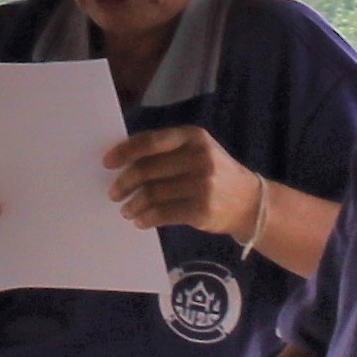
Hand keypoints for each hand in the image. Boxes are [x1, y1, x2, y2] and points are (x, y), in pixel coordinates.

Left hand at [104, 125, 259, 238]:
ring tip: (126, 209)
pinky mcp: (201, 210)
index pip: (150, 141)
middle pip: (147, 169)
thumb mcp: (198, 151)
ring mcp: (201, 184)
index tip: (107, 163)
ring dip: (133, 204)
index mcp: (193, 137)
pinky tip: (140, 220)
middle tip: (113, 193)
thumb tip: (125, 161)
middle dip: (124, 182)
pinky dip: (145, 218)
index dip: (124, 152)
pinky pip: (162, 214)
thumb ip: (168, 151)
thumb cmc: (215, 173)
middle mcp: (198, 158)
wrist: (250, 202)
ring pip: (152, 193)